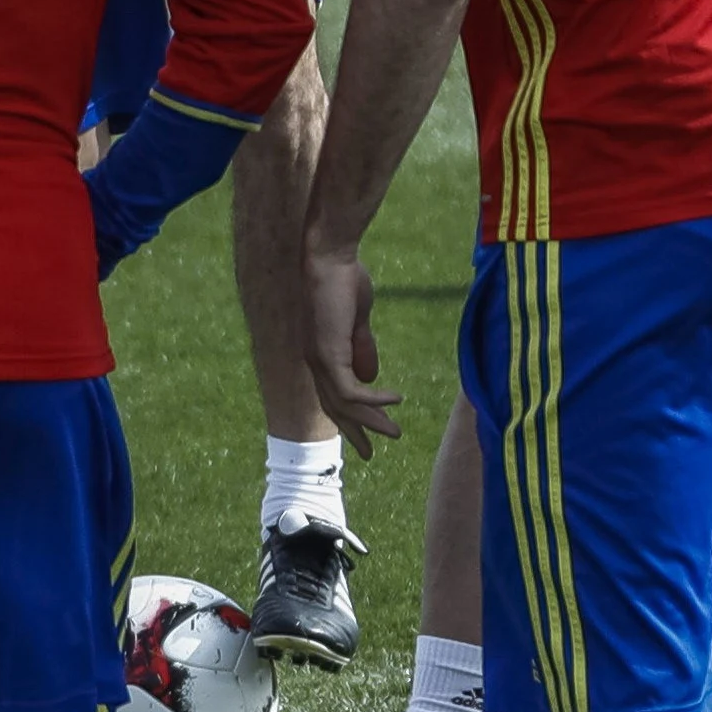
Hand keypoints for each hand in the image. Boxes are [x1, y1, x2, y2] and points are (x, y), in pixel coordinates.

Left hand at [302, 244, 401, 457]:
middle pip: (334, 408)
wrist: (331, 257)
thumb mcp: (356, 320)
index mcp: (320, 353)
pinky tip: (396, 399)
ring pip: (344, 405)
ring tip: (396, 432)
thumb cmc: (344, 279)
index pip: (333, 396)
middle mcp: (314, 361)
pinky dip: (374, 399)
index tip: (366, 437)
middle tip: (371, 455)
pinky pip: (352, 390)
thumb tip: (370, 375)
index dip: (349, 419)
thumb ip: (361, 347)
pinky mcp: (327, 353)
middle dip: (356, 432)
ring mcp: (318, 359)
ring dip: (371, 421)